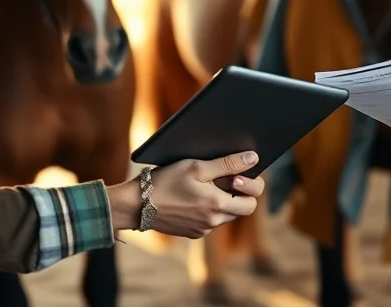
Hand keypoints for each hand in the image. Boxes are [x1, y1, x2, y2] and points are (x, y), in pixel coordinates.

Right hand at [109, 151, 264, 237]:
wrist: (136, 204)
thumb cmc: (166, 181)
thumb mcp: (197, 166)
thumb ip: (228, 163)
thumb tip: (253, 158)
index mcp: (217, 206)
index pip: (252, 203)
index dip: (249, 187)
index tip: (236, 176)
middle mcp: (212, 223)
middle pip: (241, 210)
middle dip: (239, 195)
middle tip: (227, 179)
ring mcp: (202, 230)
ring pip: (225, 215)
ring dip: (223, 201)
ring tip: (206, 185)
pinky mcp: (191, 233)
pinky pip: (209, 221)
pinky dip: (208, 209)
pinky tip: (193, 197)